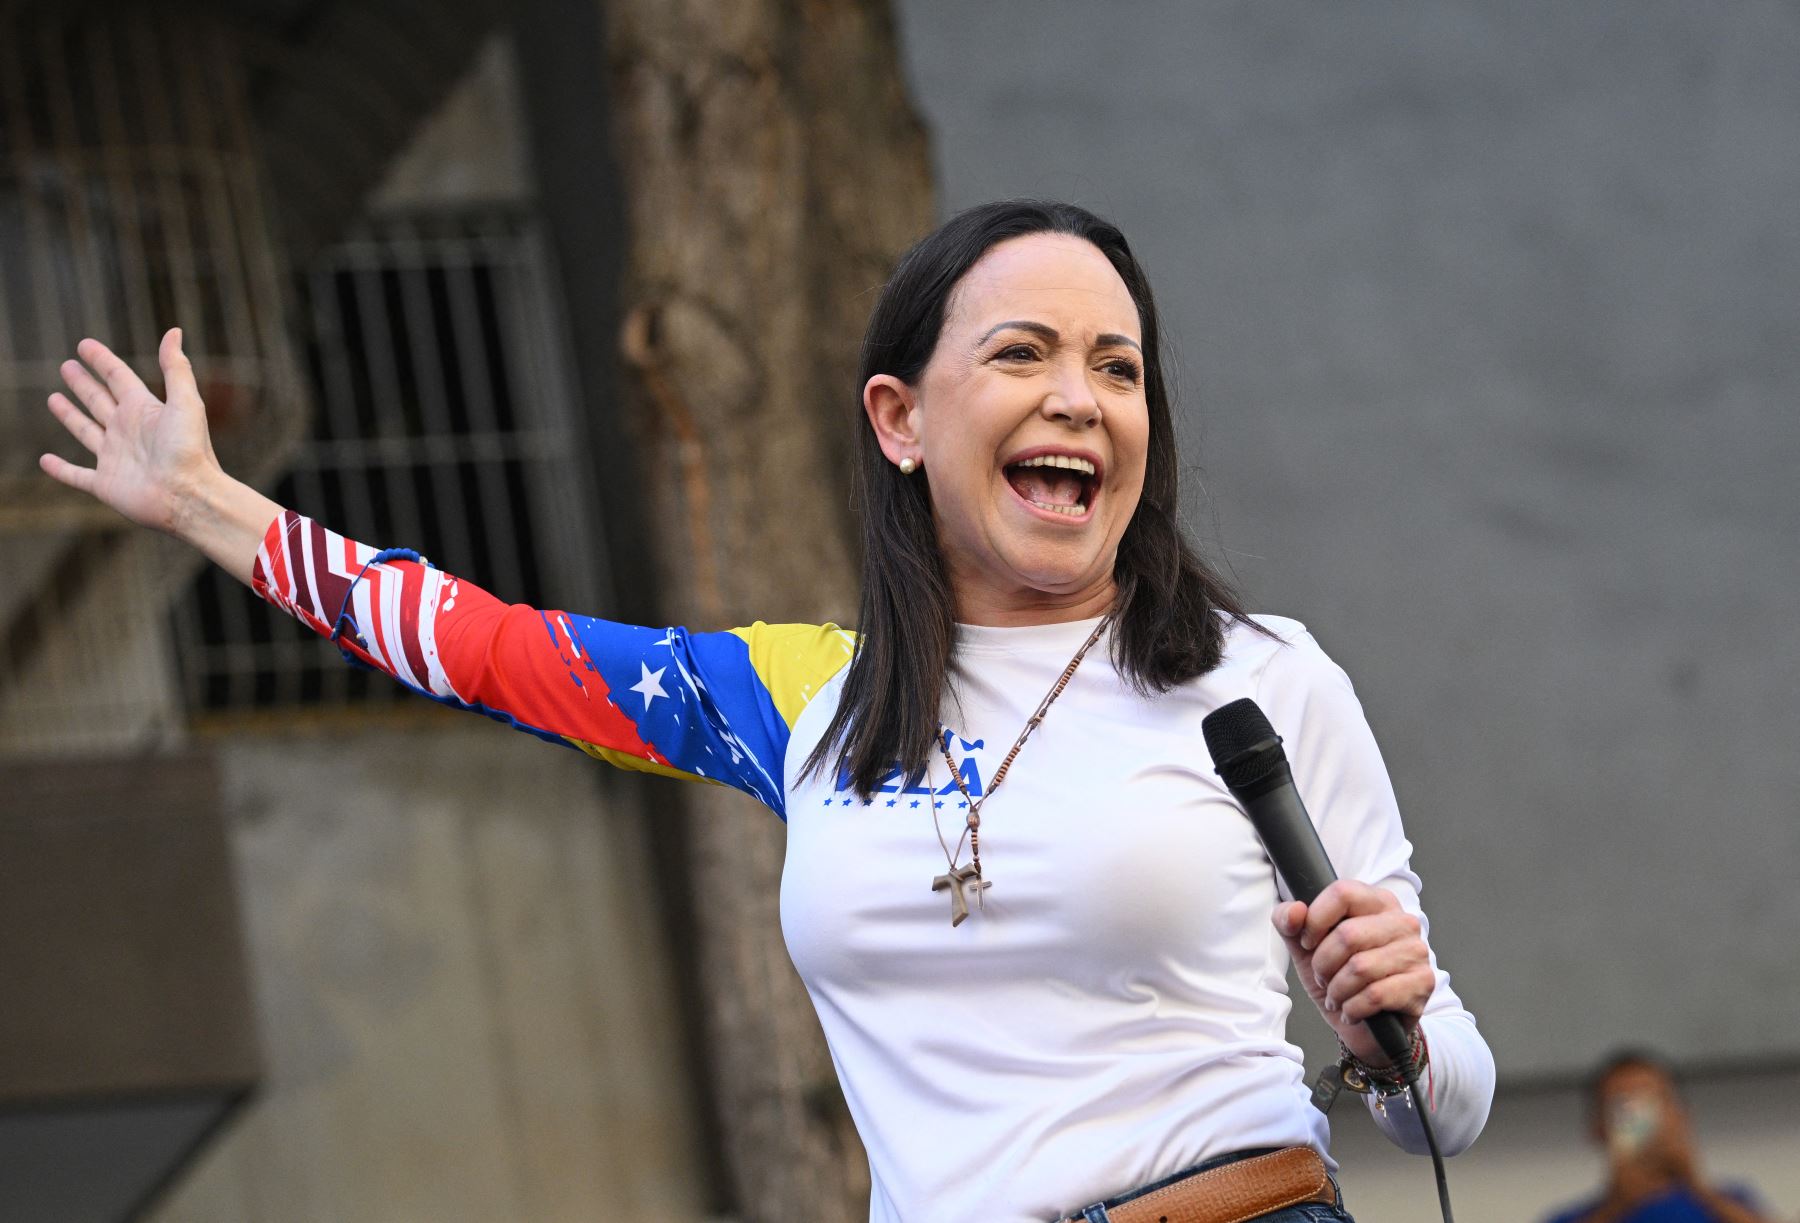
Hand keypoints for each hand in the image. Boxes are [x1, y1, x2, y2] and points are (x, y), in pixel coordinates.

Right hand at [39, 329, 221, 533]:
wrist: (190, 496)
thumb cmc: (191, 450)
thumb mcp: (186, 402)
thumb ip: (175, 368)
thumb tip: (174, 331)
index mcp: (144, 410)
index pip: (118, 378)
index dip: (102, 360)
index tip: (85, 344)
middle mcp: (128, 431)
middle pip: (99, 401)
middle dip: (84, 384)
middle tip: (66, 366)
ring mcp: (115, 458)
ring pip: (86, 431)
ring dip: (70, 416)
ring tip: (54, 398)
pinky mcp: (105, 484)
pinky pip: (77, 475)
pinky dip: (60, 469)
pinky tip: (45, 460)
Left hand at [1273, 880, 1433, 1065]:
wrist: (1367, 1026)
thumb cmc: (1339, 977)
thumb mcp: (1305, 948)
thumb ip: (1289, 922)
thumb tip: (1295, 910)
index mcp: (1377, 901)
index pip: (1342, 893)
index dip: (1315, 920)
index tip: (1307, 942)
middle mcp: (1403, 921)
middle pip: (1348, 935)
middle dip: (1323, 964)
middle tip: (1322, 978)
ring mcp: (1417, 951)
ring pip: (1360, 968)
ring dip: (1337, 990)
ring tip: (1336, 997)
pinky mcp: (1423, 983)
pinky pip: (1376, 995)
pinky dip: (1353, 1008)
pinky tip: (1351, 1011)